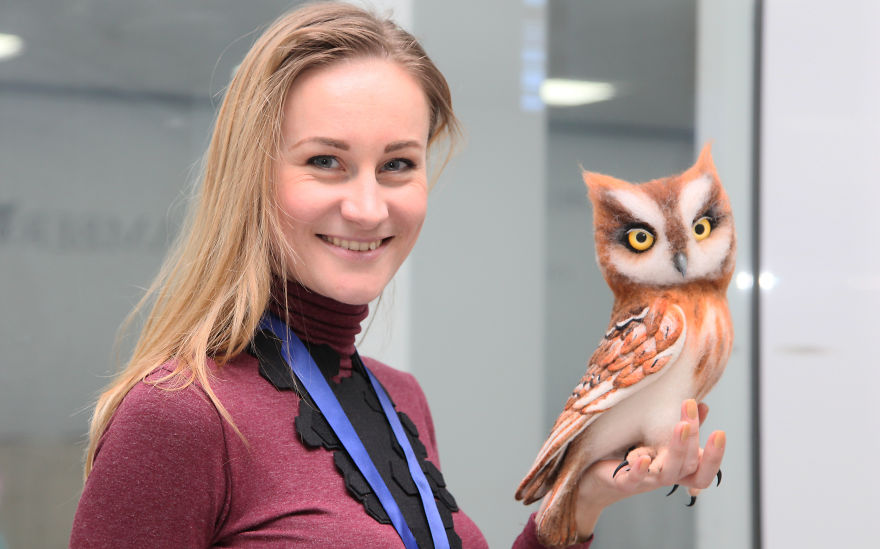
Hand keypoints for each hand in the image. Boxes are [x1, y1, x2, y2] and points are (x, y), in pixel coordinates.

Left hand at [572, 399, 725, 539]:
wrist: (599, 476)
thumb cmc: (635, 454)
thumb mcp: (661, 438)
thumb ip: (683, 426)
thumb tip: (704, 405)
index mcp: (678, 469)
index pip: (704, 471)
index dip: (714, 456)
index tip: (720, 432)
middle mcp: (666, 477)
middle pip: (688, 464)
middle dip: (692, 436)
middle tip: (690, 407)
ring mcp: (646, 482)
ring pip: (668, 472)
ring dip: (676, 448)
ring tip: (680, 425)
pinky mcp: (623, 483)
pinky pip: (634, 480)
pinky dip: (640, 470)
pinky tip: (643, 457)